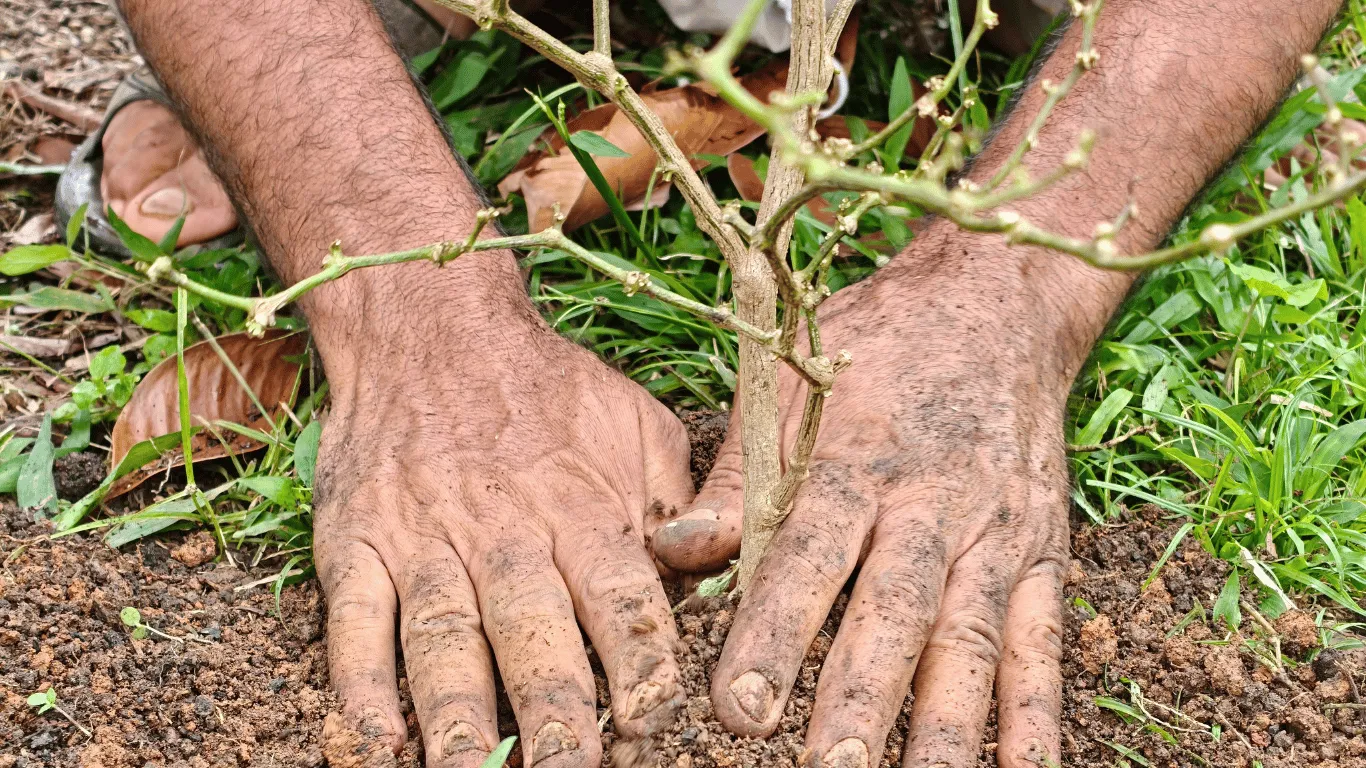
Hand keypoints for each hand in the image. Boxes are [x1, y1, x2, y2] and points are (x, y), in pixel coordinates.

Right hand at [312, 292, 694, 766]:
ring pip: (443, 640)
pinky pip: (353, 622)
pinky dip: (359, 685)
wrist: (427, 325)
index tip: (656, 722)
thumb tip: (709, 570)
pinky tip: (375, 741)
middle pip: (532, 634)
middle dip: (556, 715)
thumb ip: (676, 499)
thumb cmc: (545, 386)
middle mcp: (503, 528)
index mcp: (581, 504)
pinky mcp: (355, 542)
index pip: (619, 597)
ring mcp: (422, 538)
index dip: (639, 664)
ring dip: (459, 718)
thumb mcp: (635, 423)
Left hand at [655, 232, 1080, 767]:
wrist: (1000, 301)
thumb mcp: (790, 381)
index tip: (738, 709)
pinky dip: (1036, 713)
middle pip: (895, 613)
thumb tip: (679, 551)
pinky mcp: (1043, 553)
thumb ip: (737, 475)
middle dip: (860, 701)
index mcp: (857, 459)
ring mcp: (997, 533)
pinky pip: (1044, 641)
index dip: (776, 634)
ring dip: (946, 727)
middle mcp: (934, 503)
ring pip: (971, 641)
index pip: (810, 556)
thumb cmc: (879, 341)